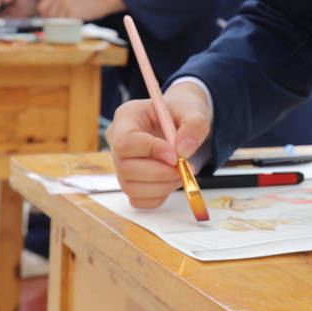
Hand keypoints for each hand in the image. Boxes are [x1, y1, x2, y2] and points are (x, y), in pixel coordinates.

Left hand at [36, 0, 122, 20]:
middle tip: (62, 23)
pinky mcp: (72, 12)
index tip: (51, 19)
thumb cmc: (87, 1)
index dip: (45, 15)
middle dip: (52, 21)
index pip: (41, 6)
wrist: (103, 0)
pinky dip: (68, 27)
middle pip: (47, 15)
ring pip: (55, 21)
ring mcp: (66, 4)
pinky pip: (65, 24)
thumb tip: (45, 18)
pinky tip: (75, 23)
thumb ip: (57, 4)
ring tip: (70, 22)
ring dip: (61, 25)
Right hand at [106, 79, 213, 208]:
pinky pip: (139, 200)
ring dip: (162, 186)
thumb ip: (194, 125)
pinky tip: (172, 180)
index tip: (175, 155)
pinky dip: (159, 196)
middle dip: (160, 173)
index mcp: (126, 117)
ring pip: (131, 188)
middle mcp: (117, 141)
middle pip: (126, 168)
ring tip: (182, 173)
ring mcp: (120, 164)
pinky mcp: (129, 182)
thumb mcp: (193, 110)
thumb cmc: (180, 113)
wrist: (180, 123)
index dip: (150, 151)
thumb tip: (184, 149)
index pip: (126, 141)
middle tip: (184, 167)